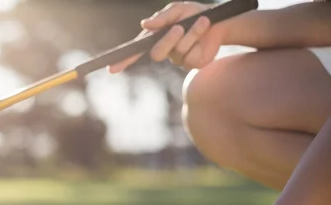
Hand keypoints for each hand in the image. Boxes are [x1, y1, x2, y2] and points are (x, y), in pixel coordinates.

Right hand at [109, 2, 225, 72]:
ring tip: (202, 21)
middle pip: (157, 54)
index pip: (136, 52)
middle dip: (168, 40)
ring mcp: (179, 59)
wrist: (219, 20)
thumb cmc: (194, 14)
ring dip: (191, 34)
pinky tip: (205, 32)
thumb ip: (161, 18)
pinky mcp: (193, 64)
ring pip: (178, 52)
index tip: (111, 68)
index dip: (124, 60)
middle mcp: (165, 51)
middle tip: (179, 27)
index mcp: (156, 38)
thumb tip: (144, 25)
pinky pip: (191, 56)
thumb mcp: (177, 9)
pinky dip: (199, 39)